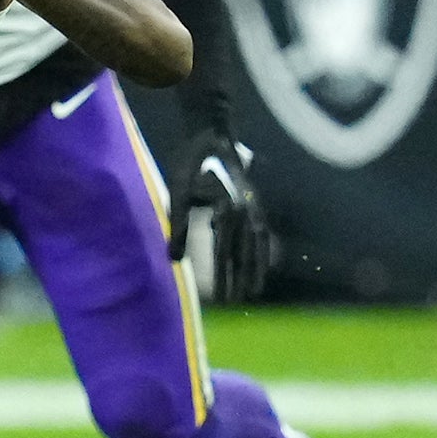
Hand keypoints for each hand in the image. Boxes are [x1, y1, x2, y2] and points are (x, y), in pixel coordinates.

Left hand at [169, 134, 273, 302]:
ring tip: (254, 291)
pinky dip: (262, 251)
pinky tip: (260, 264)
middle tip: (235, 303)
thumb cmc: (190, 163)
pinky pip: (262, 233)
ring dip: (255, 269)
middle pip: (243, 253)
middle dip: (239, 279)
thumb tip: (174, 261)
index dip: (222, 277)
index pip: (224, 252)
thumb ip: (176, 227)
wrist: (214, 134)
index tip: (220, 299)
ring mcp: (254, 206)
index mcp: (226, 209)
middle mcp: (245, 210)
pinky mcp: (255, 203)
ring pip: (257, 246)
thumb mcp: (178, 193)